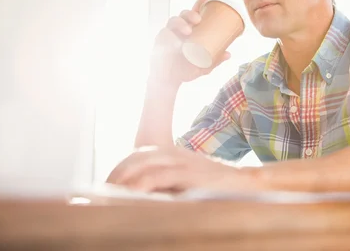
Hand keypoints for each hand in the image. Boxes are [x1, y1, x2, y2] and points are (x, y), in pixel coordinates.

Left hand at [106, 146, 260, 193]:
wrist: (248, 183)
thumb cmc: (216, 187)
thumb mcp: (186, 182)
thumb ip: (164, 185)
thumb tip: (135, 197)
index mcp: (170, 154)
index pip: (135, 156)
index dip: (117, 170)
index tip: (104, 187)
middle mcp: (173, 153)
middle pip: (134, 158)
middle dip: (115, 175)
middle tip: (102, 194)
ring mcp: (181, 161)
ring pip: (141, 164)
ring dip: (123, 179)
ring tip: (110, 196)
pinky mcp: (189, 173)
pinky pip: (158, 176)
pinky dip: (141, 184)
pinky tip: (131, 195)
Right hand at [150, 0, 230, 84]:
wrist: (170, 81)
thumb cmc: (185, 69)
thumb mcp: (203, 66)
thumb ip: (214, 60)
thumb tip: (228, 54)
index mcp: (189, 31)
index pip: (193, 14)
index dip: (199, 4)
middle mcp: (178, 30)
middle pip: (183, 15)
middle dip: (190, 14)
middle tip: (198, 19)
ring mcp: (168, 35)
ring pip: (172, 22)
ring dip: (180, 23)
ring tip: (188, 30)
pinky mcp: (158, 42)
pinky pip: (163, 35)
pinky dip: (169, 36)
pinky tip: (174, 40)